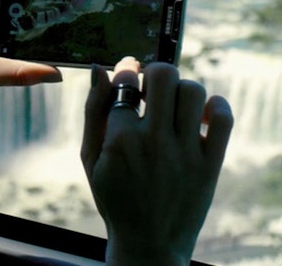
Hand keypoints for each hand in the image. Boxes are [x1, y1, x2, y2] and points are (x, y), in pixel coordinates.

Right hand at [81, 57, 232, 265]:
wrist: (148, 244)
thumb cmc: (114, 197)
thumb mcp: (91, 157)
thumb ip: (93, 110)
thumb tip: (99, 69)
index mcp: (120, 139)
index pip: (126, 80)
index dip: (126, 68)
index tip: (129, 71)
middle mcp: (154, 142)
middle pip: (163, 75)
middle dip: (155, 72)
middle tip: (151, 87)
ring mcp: (185, 153)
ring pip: (192, 91)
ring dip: (181, 90)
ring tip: (173, 105)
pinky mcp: (209, 165)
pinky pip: (223, 118)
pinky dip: (216, 106)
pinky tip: (201, 114)